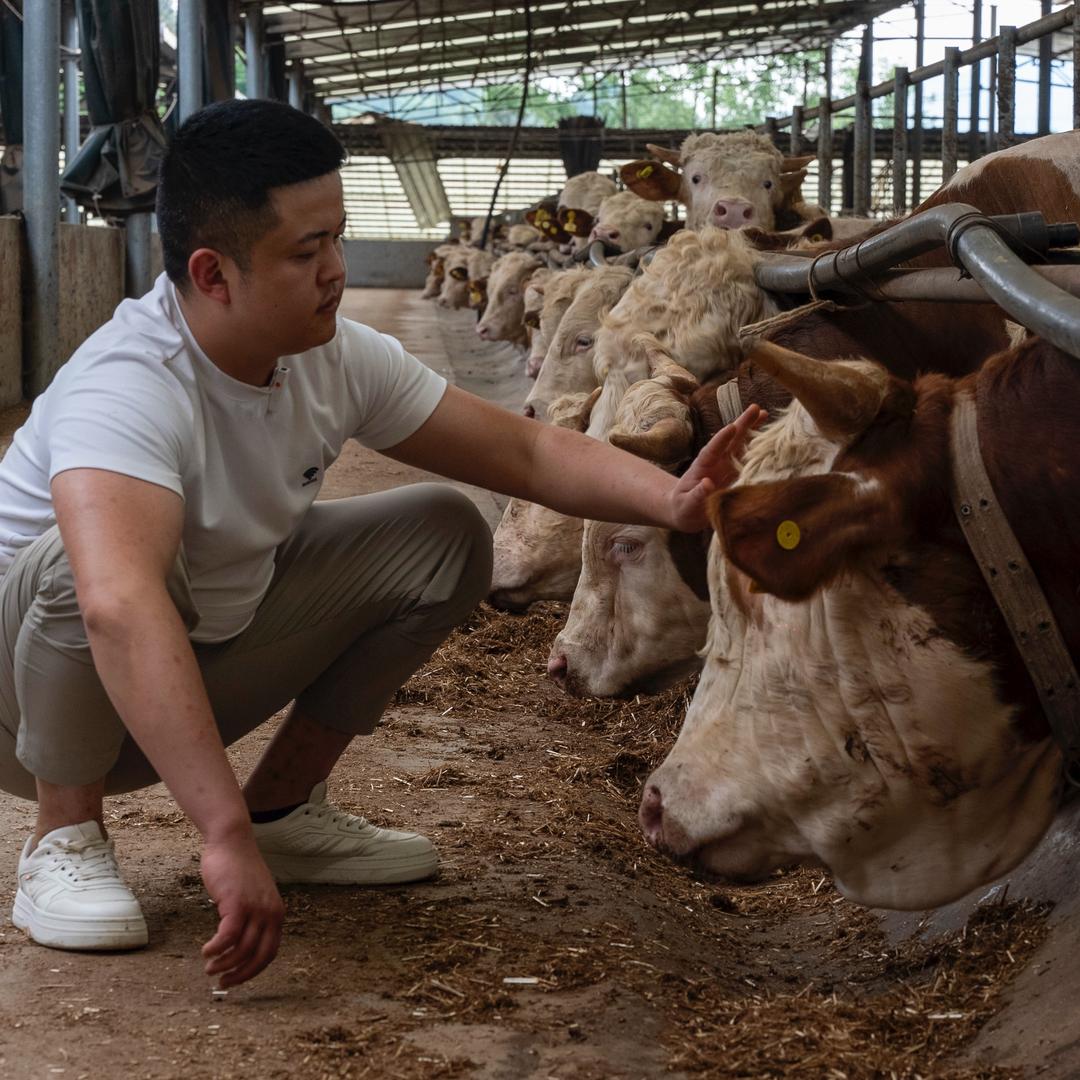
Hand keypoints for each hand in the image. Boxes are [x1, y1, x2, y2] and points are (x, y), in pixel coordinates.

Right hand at [200, 832, 284, 987]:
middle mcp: (270, 912)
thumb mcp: (253, 896)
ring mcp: (256, 908)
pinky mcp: (238, 903)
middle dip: (240, 974)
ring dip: (224, 964)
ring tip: (210, 968)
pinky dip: (216, 949)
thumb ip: (252, 918)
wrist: (231, 842)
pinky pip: (228, 936)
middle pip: (259, 956)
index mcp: (276, 913)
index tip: (236, 979)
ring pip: (242, 949)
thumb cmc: (237, 869)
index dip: (252, 970)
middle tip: (222, 983)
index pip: (270, 952)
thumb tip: (239, 945)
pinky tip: (206, 952)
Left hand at [667, 405, 765, 531]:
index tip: (731, 427)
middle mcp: (717, 461)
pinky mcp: (736, 473)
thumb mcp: (687, 504)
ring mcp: (728, 465)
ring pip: (741, 444)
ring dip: (752, 429)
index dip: (722, 439)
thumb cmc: (684, 507)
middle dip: (742, 424)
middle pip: (730, 440)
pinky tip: (769, 438)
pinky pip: (749, 459)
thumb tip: (707, 483)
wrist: (687, 511)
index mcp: (703, 466)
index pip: (712, 450)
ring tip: (764, 413)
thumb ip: (697, 495)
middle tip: (755, 408)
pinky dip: (759, 448)